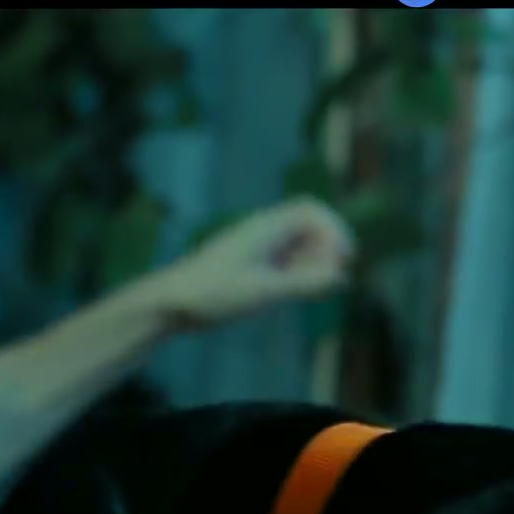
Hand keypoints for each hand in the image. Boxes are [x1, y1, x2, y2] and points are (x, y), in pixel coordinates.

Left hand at [151, 198, 353, 328]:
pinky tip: (302, 292)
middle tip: (334, 277)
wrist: (170, 303)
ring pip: (297, 245)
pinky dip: (299, 272)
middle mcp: (261, 232)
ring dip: (315, 262)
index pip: (311, 209)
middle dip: (327, 248)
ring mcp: (254, 249)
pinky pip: (284, 261)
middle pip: (308, 226)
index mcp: (264, 228)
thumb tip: (340, 275)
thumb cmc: (212, 294)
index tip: (343, 258)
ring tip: (321, 287)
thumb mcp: (263, 292)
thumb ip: (303, 283)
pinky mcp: (248, 267)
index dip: (333, 229)